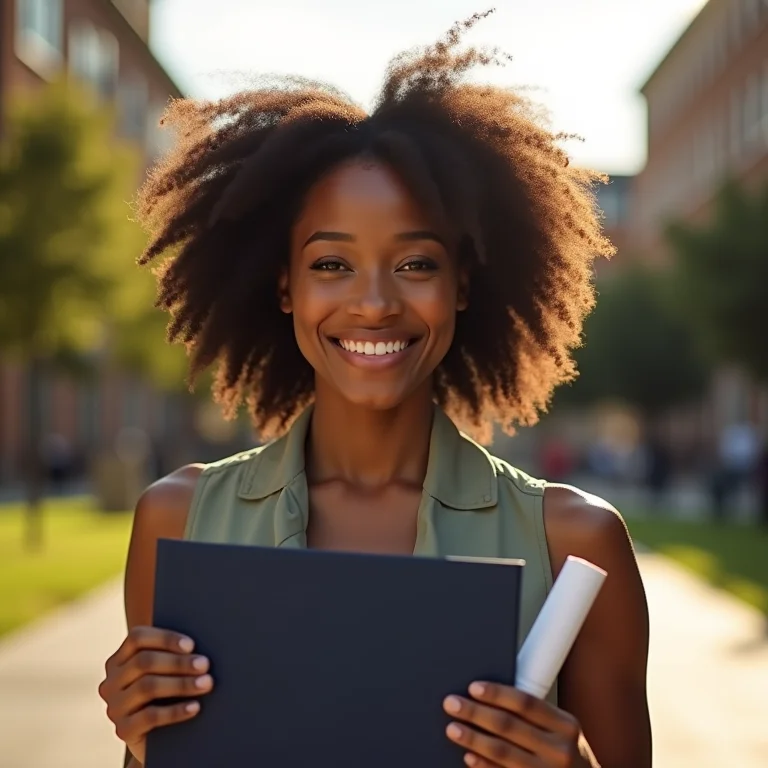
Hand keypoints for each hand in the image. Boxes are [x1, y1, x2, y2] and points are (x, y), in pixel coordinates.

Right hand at [98, 626, 214, 764]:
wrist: (161, 739)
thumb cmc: (168, 693)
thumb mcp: (165, 672)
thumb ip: (173, 655)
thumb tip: (198, 647)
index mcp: (119, 660)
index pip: (137, 638)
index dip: (165, 638)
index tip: (191, 645)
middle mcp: (111, 682)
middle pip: (143, 662)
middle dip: (178, 662)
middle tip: (204, 664)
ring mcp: (114, 707)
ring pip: (147, 687)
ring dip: (181, 684)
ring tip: (206, 683)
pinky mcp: (123, 730)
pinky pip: (150, 717)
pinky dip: (176, 711)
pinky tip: (195, 707)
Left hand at [443, 682, 590, 766]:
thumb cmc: (564, 751)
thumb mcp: (561, 730)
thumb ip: (534, 716)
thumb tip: (489, 697)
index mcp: (565, 725)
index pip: (526, 702)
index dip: (497, 694)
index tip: (473, 687)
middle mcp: (559, 750)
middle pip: (509, 726)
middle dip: (476, 713)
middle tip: (452, 703)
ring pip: (502, 753)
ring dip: (473, 739)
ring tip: (453, 729)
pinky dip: (484, 765)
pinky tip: (469, 756)